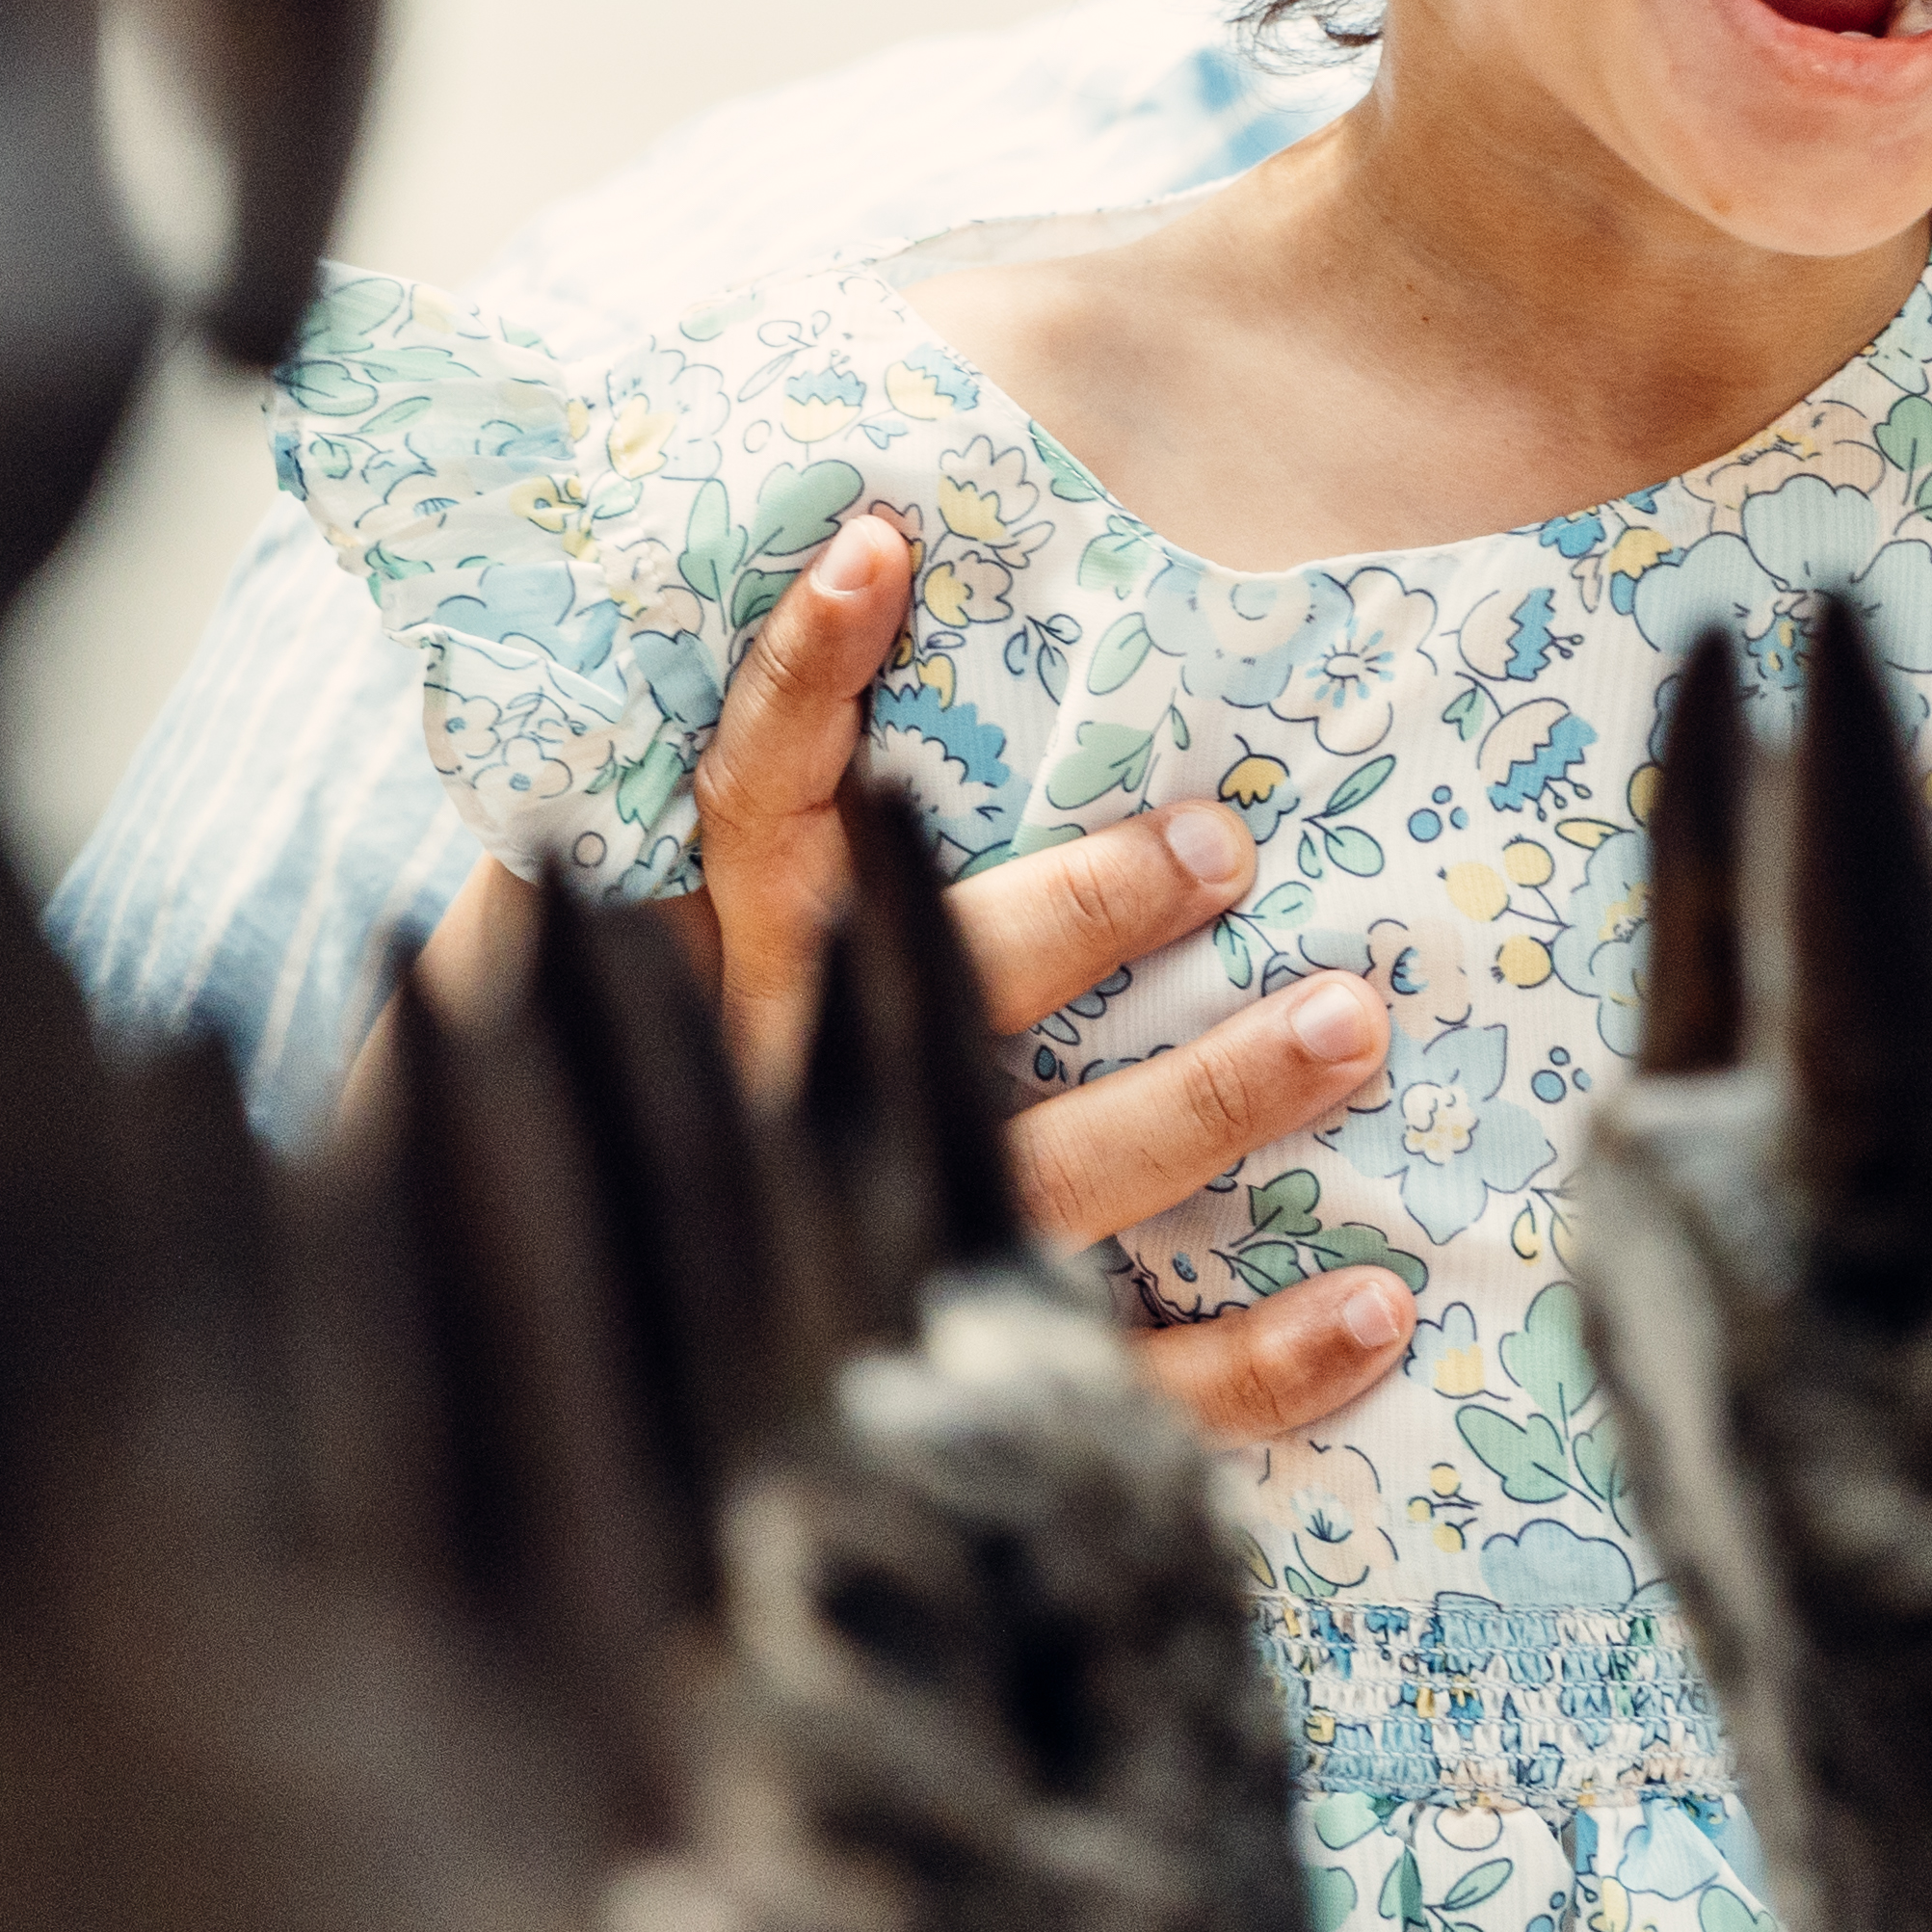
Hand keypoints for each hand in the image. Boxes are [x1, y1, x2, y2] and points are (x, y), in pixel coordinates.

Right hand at [658, 515, 1404, 1449]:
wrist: (552, 1364)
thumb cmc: (638, 1100)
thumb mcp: (640, 933)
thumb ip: (728, 808)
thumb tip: (837, 568)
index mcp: (719, 983)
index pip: (751, 805)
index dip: (804, 676)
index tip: (881, 547)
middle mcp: (793, 1114)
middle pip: (937, 992)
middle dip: (1085, 911)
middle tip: (1223, 841)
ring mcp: (885, 1258)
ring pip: (1051, 1179)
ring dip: (1211, 1099)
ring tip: (1349, 1021)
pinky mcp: (973, 1382)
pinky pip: (1123, 1385)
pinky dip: (1258, 1363)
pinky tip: (1379, 1309)